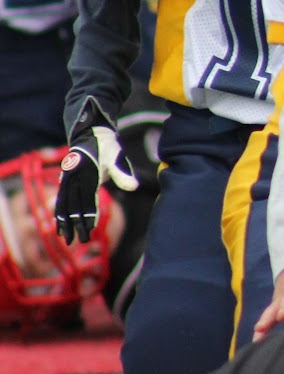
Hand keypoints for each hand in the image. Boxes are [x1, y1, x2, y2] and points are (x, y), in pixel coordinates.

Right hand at [55, 106, 136, 244]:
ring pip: (64, 203)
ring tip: (65, 237)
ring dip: (65, 221)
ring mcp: (68, 178)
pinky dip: (60, 211)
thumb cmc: (107, 146)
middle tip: (79, 241)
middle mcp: (74, 177)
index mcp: (87, 174)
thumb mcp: (117, 157)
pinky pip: (61, 198)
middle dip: (77, 224)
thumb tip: (134, 188)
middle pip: (74, 205)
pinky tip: (59, 223)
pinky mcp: (66, 179)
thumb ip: (123, 174)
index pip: (88, 200)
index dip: (88, 216)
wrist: (92, 132)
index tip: (89, 231)